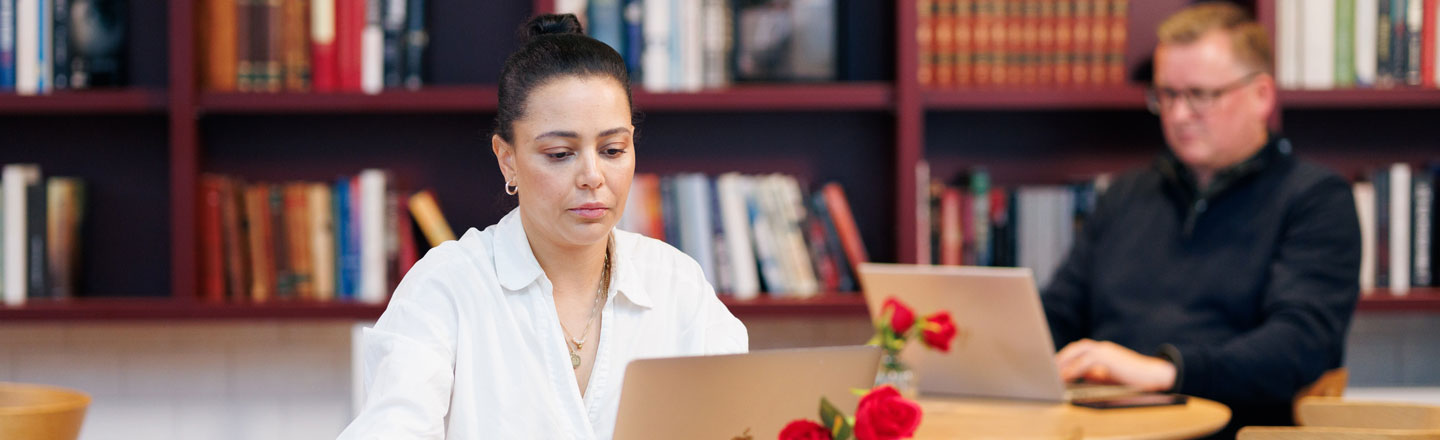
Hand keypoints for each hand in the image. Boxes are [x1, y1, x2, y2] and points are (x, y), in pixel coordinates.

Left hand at [1055, 339, 1176, 391]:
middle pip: (1075, 348)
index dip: (1064, 357)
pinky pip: (1086, 361)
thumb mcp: (1109, 375)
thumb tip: (1075, 376)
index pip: (1078, 350)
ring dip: (1064, 361)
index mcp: (1101, 351)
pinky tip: (1066, 376)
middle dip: (1060, 358)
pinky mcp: (1109, 358)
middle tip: (1048, 368)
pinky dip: (1074, 369)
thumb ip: (1093, 373)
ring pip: (1078, 351)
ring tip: (1053, 372)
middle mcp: (1102, 348)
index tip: (1052, 366)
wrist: (1154, 375)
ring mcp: (1106, 351)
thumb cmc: (1132, 377)